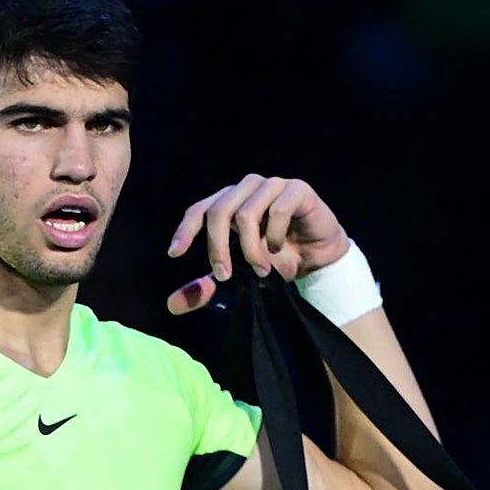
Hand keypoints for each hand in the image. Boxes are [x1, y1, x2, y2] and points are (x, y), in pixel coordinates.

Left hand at [165, 174, 349, 314]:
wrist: (318, 260)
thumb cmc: (275, 262)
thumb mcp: (238, 278)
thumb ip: (207, 288)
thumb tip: (171, 305)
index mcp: (228, 202)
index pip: (199, 210)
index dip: (185, 230)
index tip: (174, 253)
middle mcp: (246, 188)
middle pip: (219, 211)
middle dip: (217, 247)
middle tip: (224, 276)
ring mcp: (272, 185)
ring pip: (246, 213)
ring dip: (251, 248)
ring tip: (261, 270)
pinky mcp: (297, 189)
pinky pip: (279, 209)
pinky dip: (276, 235)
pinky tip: (280, 248)